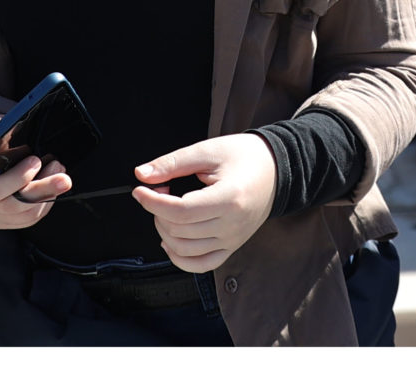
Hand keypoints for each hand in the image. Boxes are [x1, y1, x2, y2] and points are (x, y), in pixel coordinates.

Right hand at [0, 115, 69, 229]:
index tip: (35, 160)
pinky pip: (33, 216)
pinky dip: (47, 202)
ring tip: (60, 172)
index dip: (16, 178)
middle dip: (43, 189)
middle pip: (15, 205)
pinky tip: (53, 184)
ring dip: (48, 194)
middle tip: (64, 178)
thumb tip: (18, 125)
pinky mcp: (12, 220)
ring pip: (28, 213)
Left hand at [131, 134, 276, 272]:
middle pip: (180, 231)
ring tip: (166, 209)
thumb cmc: (244, 155)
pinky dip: (179, 257)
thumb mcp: (208, 151)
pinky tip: (169, 240)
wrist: (275, 169)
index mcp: (229, 198)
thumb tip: (141, 175)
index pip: (181, 211)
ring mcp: (233, 240)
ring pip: (185, 250)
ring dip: (164, 231)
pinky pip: (201, 265)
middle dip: (158, 211)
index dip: (153, 202)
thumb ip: (173, 163)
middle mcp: (232, 225)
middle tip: (158, 189)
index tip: (140, 190)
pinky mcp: (231, 247)